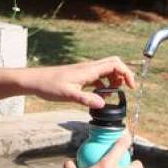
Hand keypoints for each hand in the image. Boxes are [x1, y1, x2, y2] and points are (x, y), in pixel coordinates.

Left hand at [21, 57, 136, 108]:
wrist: (35, 81)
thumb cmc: (49, 86)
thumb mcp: (69, 95)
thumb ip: (86, 99)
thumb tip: (103, 104)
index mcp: (89, 70)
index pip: (115, 65)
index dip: (127, 74)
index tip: (131, 88)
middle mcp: (89, 68)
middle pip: (114, 64)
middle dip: (123, 75)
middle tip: (124, 90)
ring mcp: (85, 71)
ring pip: (106, 70)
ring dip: (113, 80)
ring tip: (111, 95)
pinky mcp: (80, 76)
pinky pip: (98, 77)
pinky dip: (104, 84)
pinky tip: (99, 95)